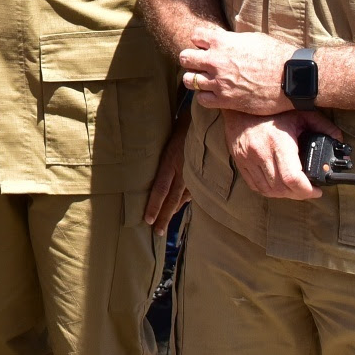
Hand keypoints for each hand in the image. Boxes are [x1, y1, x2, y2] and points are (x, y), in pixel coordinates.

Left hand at [142, 108, 192, 229]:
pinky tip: (181, 208)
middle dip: (164, 217)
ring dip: (174, 211)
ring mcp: (195, 174)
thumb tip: (148, 168)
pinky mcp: (204, 174)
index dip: (154, 206)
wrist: (206, 120)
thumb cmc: (180, 126)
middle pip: (171, 199)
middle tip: (157, 233)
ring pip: (183, 198)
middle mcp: (183, 171)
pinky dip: (186, 200)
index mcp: (170, 162)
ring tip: (166, 226)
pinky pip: (193, 191)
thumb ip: (161, 157)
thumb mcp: (166, 140)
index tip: (148, 221)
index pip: (160, 189)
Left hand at [179, 27, 298, 115]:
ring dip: (195, 79)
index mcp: (222, 41)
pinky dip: (205, 96)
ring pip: (189, 80)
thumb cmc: (276, 55)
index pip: (195, 36)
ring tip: (206, 79)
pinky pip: (202, 99)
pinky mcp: (226, 100)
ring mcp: (219, 82)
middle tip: (200, 63)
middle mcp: (216, 61)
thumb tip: (223, 39)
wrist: (292, 78)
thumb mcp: (252, 38)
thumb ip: (232, 39)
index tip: (206, 46)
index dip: (200, 41)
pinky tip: (214, 93)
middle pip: (185, 58)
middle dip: (191, 59)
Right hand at [223, 109, 340, 200]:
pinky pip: (255, 186)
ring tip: (295, 188)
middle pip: (281, 189)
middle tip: (309, 190)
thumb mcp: (301, 114)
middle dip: (299, 194)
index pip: (292, 178)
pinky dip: (269, 190)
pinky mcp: (240, 162)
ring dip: (284, 194)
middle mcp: (260, 153)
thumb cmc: (272, 110)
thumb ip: (323, 127)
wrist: (240, 104)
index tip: (317, 190)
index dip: (307, 190)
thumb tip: (340, 141)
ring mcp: (247, 159)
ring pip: (268, 190)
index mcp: (277, 142)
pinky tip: (278, 185)